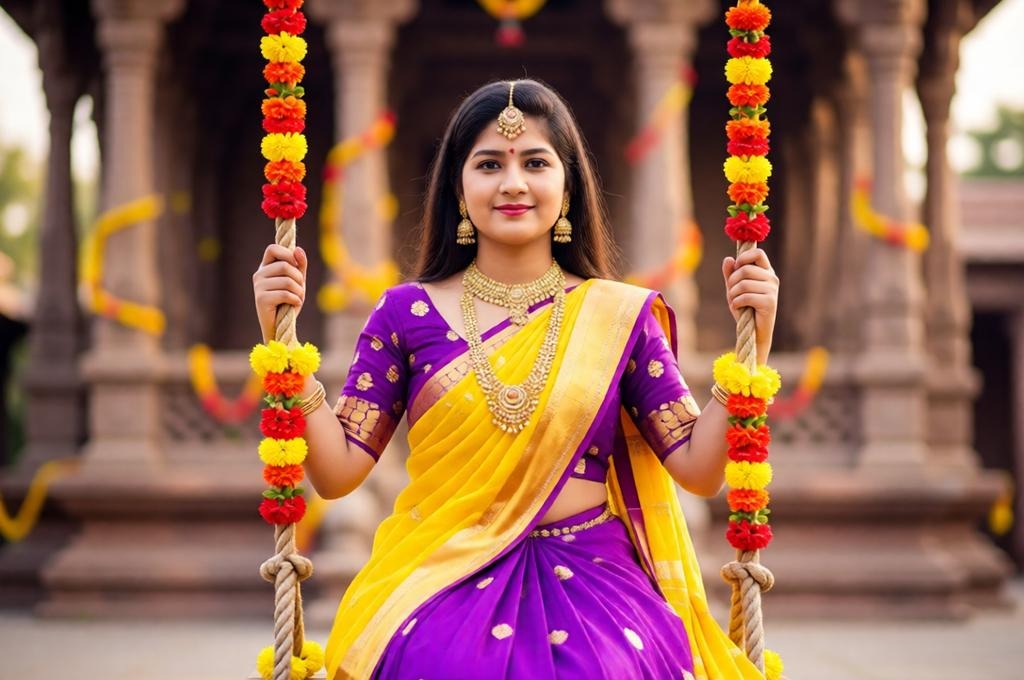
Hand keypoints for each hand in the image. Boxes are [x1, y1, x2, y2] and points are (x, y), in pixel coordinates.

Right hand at [253, 244, 306, 342]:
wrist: (280, 326)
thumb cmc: (289, 301)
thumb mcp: (298, 280)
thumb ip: (300, 265)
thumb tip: (298, 249)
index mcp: (266, 267)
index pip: (273, 248)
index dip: (287, 253)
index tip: (297, 264)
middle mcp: (259, 275)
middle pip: (284, 265)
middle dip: (299, 278)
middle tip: (300, 289)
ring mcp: (258, 286)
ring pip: (287, 280)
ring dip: (299, 291)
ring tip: (297, 298)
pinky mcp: (261, 299)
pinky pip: (285, 294)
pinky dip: (295, 299)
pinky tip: (295, 304)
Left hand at [721, 248, 777, 364]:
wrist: (753, 332)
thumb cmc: (745, 308)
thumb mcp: (734, 288)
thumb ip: (731, 274)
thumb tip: (728, 259)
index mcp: (766, 271)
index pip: (758, 253)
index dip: (744, 257)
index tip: (736, 267)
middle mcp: (772, 278)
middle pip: (745, 269)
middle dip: (732, 281)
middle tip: (731, 292)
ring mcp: (772, 290)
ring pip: (744, 283)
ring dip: (733, 294)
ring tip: (734, 301)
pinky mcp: (770, 302)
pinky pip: (746, 296)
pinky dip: (736, 302)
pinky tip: (738, 307)